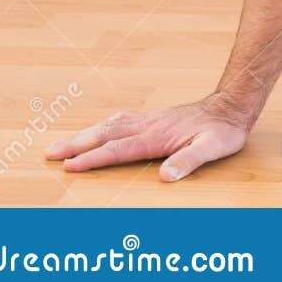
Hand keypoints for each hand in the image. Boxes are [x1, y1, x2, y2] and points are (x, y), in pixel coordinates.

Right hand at [44, 94, 254, 181]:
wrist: (232, 106)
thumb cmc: (223, 131)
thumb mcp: (213, 148)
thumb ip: (190, 160)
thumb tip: (166, 176)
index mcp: (157, 136)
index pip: (118, 149)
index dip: (93, 158)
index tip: (69, 166)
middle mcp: (149, 126)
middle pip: (106, 135)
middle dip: (76, 144)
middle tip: (49, 153)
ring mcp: (150, 120)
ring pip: (110, 125)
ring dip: (85, 134)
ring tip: (61, 143)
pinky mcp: (155, 118)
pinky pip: (122, 120)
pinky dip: (104, 125)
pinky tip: (100, 128)